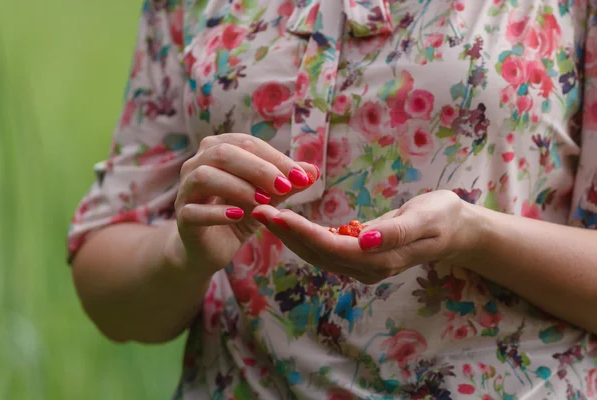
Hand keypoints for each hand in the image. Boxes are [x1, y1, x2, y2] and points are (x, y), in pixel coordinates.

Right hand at [164, 133, 317, 273]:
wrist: (210, 246)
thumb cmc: (238, 213)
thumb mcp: (267, 197)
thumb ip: (286, 183)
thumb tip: (313, 171)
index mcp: (217, 150)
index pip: (247, 143)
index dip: (275, 158)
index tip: (302, 176)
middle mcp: (196, 164)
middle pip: (223, 153)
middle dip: (258, 169)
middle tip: (284, 187)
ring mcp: (185, 191)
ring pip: (205, 176)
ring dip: (237, 187)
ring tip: (263, 201)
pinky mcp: (183, 219)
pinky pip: (194, 211)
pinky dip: (218, 212)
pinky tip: (239, 216)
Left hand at [253, 190, 482, 283]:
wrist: (454, 231)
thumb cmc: (442, 218)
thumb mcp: (426, 219)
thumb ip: (397, 232)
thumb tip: (365, 241)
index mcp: (378, 260)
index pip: (330, 247)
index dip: (300, 232)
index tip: (274, 214)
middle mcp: (364, 268)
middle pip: (315, 253)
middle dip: (284, 232)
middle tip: (255, 208)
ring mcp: (360, 266)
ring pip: (315, 253)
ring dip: (288, 235)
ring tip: (263, 212)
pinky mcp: (357, 257)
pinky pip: (323, 249)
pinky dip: (301, 235)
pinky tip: (286, 221)